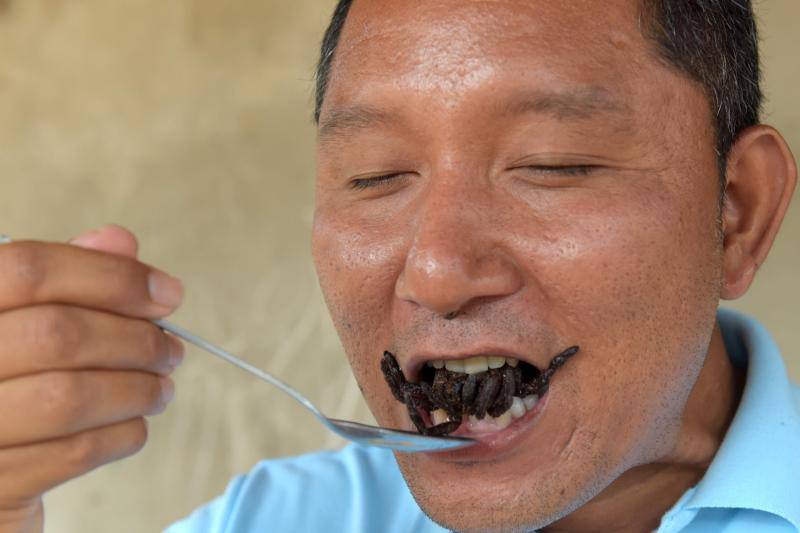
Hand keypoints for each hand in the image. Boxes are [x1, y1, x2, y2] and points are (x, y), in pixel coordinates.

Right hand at [0, 225, 183, 532]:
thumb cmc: (6, 379)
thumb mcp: (22, 318)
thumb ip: (64, 279)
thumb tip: (121, 242)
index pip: (29, 270)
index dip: (111, 276)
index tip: (168, 293)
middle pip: (57, 334)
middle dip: (135, 339)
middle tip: (171, 350)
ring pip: (70, 397)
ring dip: (138, 389)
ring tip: (161, 388)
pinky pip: (74, 452)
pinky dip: (122, 434)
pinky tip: (134, 423)